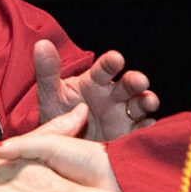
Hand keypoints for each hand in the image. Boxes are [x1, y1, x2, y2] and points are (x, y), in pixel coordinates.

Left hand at [34, 39, 159, 140]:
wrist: (61, 148)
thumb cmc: (58, 116)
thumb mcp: (50, 95)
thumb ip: (47, 71)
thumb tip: (41, 44)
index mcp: (94, 82)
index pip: (104, 69)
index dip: (111, 63)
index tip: (116, 58)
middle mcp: (113, 95)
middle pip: (127, 85)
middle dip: (135, 81)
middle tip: (140, 81)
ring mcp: (123, 114)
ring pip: (139, 104)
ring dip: (146, 101)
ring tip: (149, 101)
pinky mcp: (128, 133)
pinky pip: (140, 129)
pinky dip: (147, 127)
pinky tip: (148, 125)